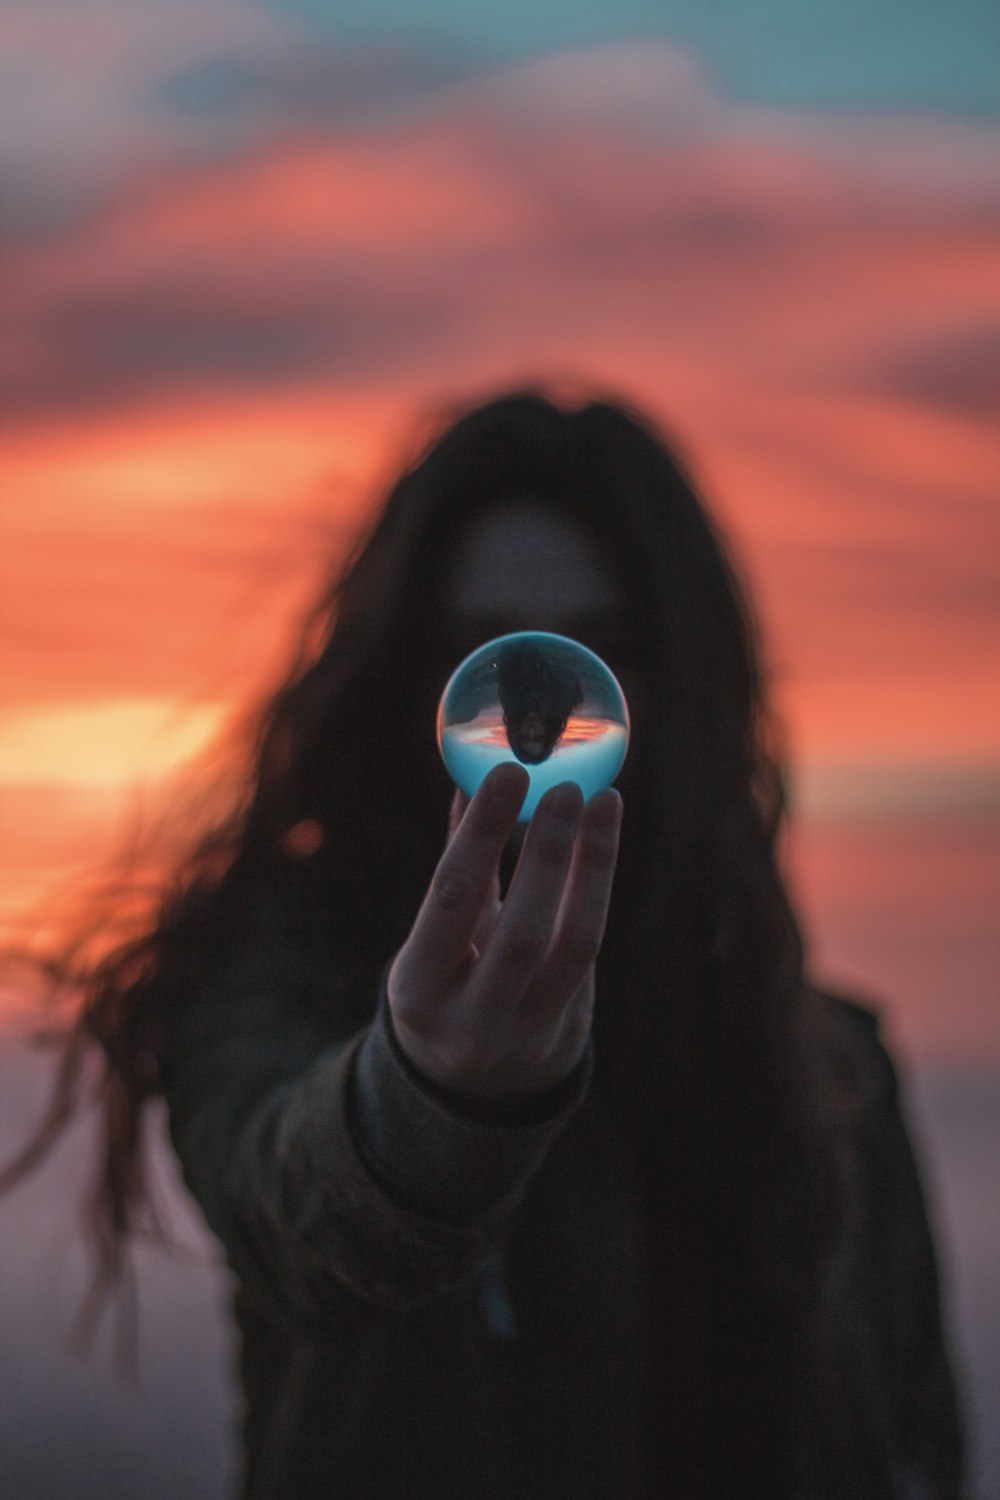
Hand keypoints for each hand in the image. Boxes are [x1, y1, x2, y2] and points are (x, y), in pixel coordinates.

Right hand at [388, 763, 621, 1106]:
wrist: (474, 1087)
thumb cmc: (449, 984)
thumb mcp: (436, 938)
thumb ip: (457, 866)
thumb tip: (471, 779)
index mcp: (418, 988)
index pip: (452, 901)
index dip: (481, 836)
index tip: (507, 773)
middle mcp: (470, 1020)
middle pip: (520, 932)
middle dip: (547, 854)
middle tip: (564, 786)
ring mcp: (526, 1032)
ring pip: (571, 943)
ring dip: (590, 866)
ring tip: (600, 800)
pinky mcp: (570, 1029)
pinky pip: (590, 950)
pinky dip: (599, 887)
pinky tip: (603, 837)